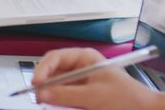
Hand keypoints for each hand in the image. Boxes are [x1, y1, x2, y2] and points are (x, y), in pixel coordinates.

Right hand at [31, 48, 164, 109]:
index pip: (55, 58)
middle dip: (46, 85)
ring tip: (51, 102)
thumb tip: (43, 93)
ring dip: (54, 96)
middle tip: (39, 97)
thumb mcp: (94, 96)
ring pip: (57, 88)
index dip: (42, 69)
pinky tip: (63, 106)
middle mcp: (81, 68)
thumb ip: (66, 95)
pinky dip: (62, 103)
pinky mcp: (83, 97)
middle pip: (53, 73)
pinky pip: (65, 98)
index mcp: (85, 58)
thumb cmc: (129, 98)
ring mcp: (81, 83)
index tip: (35, 83)